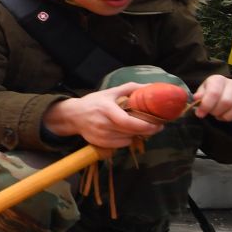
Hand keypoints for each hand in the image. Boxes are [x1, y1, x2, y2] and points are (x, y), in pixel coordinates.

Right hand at [43, 84, 165, 148]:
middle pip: (130, 132)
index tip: (158, 124)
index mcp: (106, 109)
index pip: (127, 121)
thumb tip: (151, 86)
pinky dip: (127, 139)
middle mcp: (103, 124)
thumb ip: (131, 88)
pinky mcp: (101, 144)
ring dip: (136, 134)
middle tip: (157, 126)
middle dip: (147, 130)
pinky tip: (125, 132)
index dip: (144, 125)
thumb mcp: (110, 92)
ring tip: (138, 127)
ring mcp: (101, 136)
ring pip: (128, 139)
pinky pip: (121, 145)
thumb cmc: (94, 102)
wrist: (73, 116)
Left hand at [194, 74, 231, 125]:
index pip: (214, 93)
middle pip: (227, 102)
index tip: (200, 114)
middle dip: (217, 112)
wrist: (223, 94)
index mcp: (219, 79)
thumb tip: (197, 98)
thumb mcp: (201, 93)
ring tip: (221, 116)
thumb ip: (199, 96)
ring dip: (228, 117)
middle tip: (212, 114)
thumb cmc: (211, 95)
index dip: (206, 106)